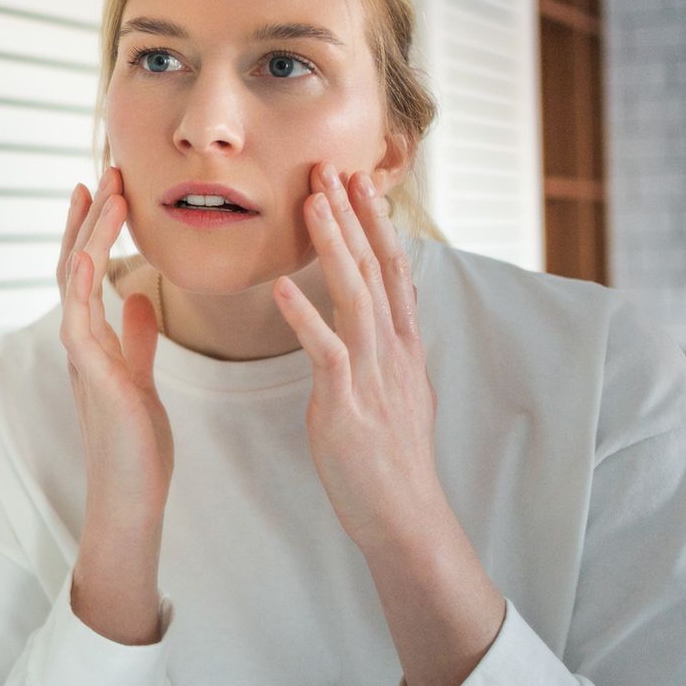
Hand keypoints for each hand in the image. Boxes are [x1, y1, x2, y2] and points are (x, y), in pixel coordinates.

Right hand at [58, 166, 171, 643]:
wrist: (130, 496)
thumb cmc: (136, 446)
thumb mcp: (141, 377)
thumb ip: (136, 338)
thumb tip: (140, 300)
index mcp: (93, 339)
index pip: (88, 271)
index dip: (92, 228)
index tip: (104, 189)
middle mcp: (79, 340)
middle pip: (74, 262)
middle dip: (88, 217)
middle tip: (102, 171)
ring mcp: (80, 354)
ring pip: (75, 278)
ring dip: (88, 232)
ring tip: (104, 192)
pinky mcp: (91, 372)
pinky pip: (80, 314)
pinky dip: (85, 277)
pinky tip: (95, 246)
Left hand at [271, 161, 445, 554]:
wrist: (404, 518)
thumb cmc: (390, 461)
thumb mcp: (397, 392)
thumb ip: (388, 350)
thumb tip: (383, 320)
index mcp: (402, 346)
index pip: (392, 268)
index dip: (375, 222)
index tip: (358, 180)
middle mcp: (393, 351)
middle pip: (375, 268)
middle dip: (353, 215)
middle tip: (331, 167)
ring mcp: (373, 376)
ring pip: (355, 296)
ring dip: (334, 246)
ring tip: (313, 204)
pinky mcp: (348, 405)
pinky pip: (326, 352)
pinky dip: (305, 317)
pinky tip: (281, 288)